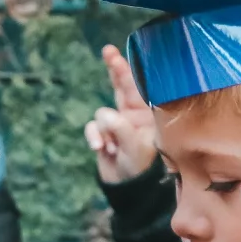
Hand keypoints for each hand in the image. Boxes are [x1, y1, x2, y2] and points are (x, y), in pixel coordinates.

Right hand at [82, 45, 159, 185]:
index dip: (132, 68)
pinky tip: (101, 149)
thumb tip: (105, 117)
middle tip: (108, 51)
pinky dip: (94, 137)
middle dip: (114, 69)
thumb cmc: (141, 169)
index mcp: (148, 115)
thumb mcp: (136, 149)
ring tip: (112, 146)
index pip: (141, 87)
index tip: (124, 52)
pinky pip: (92, 127)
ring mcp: (117, 124)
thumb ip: (122, 129)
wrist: (128, 190)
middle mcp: (133, 115)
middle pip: (121, 86)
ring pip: (103, 113)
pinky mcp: (103, 134)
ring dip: (105, 129)